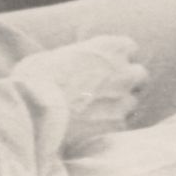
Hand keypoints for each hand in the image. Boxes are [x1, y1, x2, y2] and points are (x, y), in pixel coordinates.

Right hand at [12, 35, 146, 149]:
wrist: (36, 109)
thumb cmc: (38, 77)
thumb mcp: (55, 55)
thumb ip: (75, 58)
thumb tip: (70, 65)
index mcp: (108, 47)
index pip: (129, 47)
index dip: (118, 57)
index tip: (107, 65)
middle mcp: (122, 70)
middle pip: (139, 74)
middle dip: (127, 81)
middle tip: (108, 89)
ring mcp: (123, 98)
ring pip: (132, 102)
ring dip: (120, 105)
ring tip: (98, 112)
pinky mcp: (118, 125)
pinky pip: (122, 124)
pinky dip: (111, 126)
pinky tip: (94, 128)